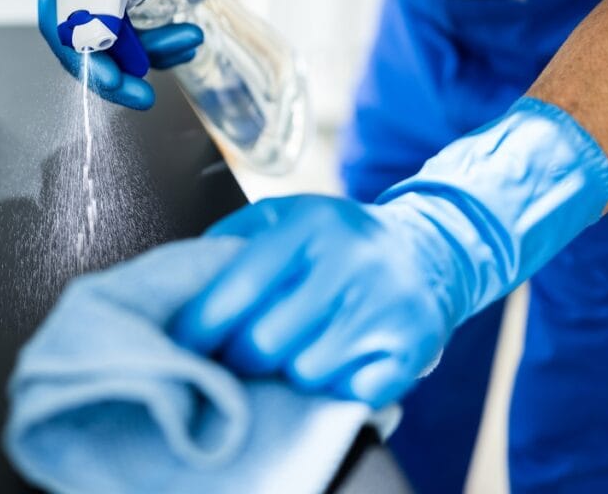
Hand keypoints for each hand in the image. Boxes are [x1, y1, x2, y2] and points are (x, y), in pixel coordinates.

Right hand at [37, 0, 237, 109]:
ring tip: (190, 39)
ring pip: (110, 48)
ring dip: (149, 56)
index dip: (81, 55)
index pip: (59, 20)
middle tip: (144, 97)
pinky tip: (185, 39)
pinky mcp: (115, 7)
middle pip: (79, 45)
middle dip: (113, 74)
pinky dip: (157, 47)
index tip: (111, 79)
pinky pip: (130, 41)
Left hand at [171, 98, 607, 406]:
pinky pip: (351, 392)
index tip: (180, 346)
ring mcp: (385, 307)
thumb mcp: (284, 216)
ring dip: (288, 372)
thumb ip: (230, 239)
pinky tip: (335, 359)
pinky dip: (335, 385)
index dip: (200, 326)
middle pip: (267, 342)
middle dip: (239, 357)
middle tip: (233, 356)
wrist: (427, 250)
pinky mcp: (413, 347)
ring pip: (306, 373)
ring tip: (293, 348)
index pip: (239, 287)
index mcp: (309, 225)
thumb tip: (181, 284)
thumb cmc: (337, 238)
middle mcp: (350, 262)